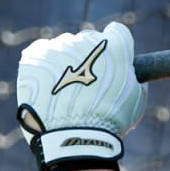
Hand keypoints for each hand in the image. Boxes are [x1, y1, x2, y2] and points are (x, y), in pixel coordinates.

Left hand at [16, 22, 146, 170]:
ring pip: (64, 47)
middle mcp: (86, 40)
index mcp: (115, 46)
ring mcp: (58, 47)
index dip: (116, 48)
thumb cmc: (110, 121)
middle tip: (88, 82)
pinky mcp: (34, 57)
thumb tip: (129, 72)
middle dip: (90, 56)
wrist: (74, 137)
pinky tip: (48, 81)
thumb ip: (132, 77)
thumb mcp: (135, 99)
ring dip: (66, 62)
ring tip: (65, 90)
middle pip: (88, 39)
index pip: (117, 32)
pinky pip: (39, 51)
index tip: (112, 61)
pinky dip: (43, 63)